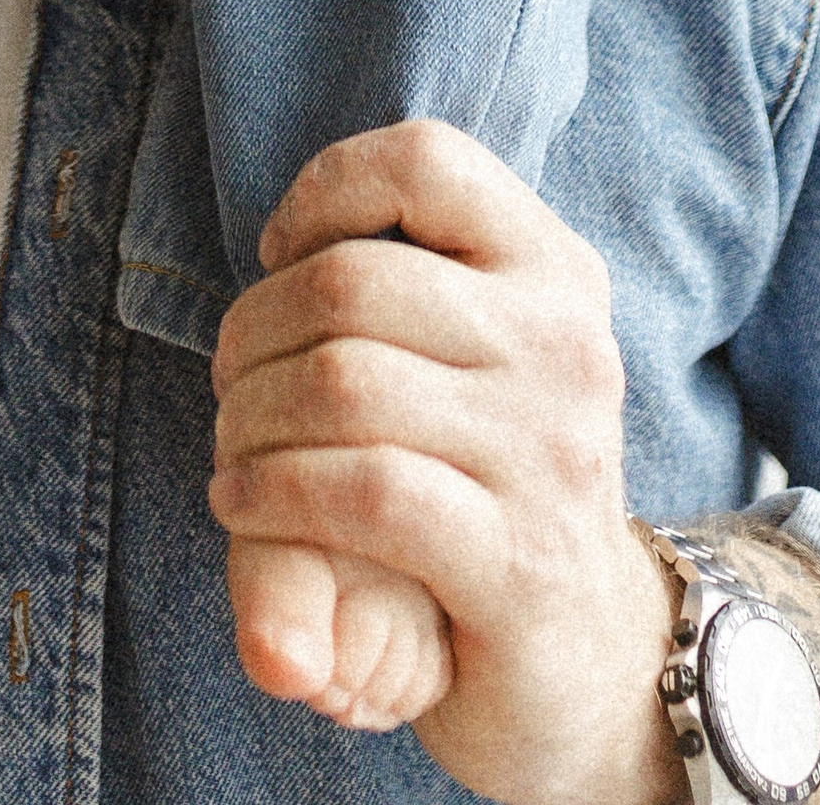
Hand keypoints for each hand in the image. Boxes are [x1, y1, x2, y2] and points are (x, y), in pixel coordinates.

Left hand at [208, 120, 681, 804]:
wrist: (586, 658)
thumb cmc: (487, 481)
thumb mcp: (468, 358)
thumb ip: (392, 279)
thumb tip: (266, 243)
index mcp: (555, 272)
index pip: (427, 161)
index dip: (325, 191)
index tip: (279, 255)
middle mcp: (564, 346)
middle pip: (348, 279)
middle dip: (251, 331)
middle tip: (233, 387)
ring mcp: (548, 454)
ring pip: (341, 382)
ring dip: (246, 419)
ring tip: (234, 454)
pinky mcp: (517, 563)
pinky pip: (361, 491)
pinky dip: (271, 492)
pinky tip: (243, 504)